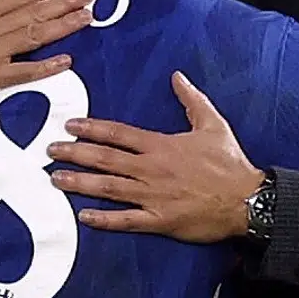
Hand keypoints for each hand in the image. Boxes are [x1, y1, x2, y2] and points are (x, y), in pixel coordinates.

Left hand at [46, 72, 264, 242]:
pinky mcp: (160, 221)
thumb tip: (177, 76)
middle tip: (50, 151)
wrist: (247, 199)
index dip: (92, 129)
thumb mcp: (213, 123)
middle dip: (75, 153)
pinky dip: (104, 219)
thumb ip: (191, 99)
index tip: (70, 126)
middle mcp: (151, 170)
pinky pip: (126, 220)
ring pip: (109, 188)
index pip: (118, 134)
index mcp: (161, 146)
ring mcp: (153, 197)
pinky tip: (84, 216)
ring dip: (80, 183)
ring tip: (56, 179)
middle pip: (105, 159)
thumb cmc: (230, 162)